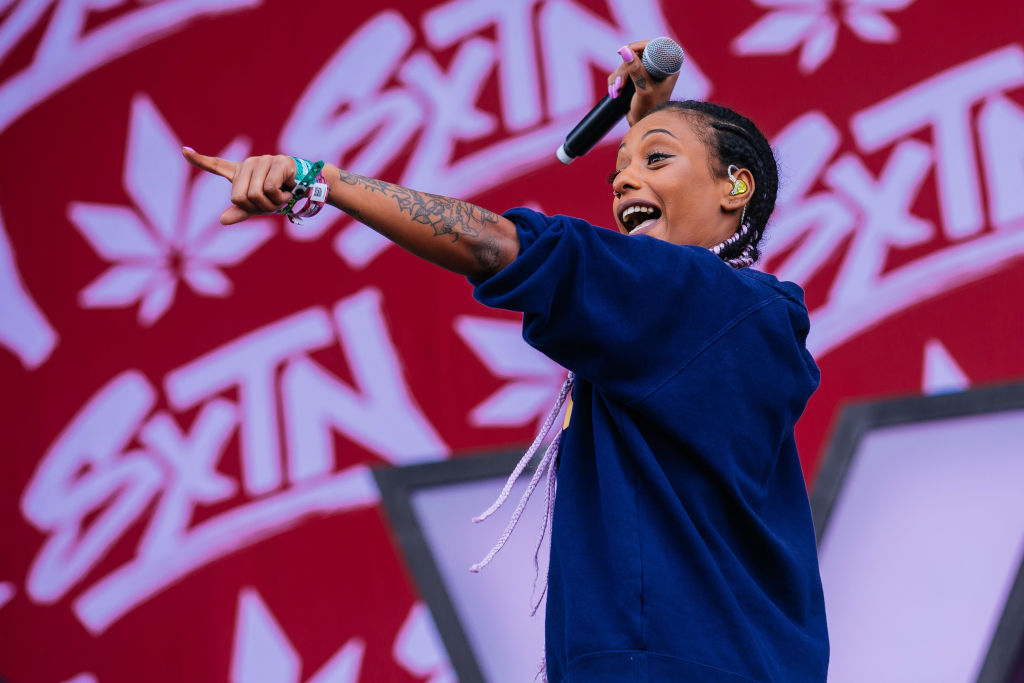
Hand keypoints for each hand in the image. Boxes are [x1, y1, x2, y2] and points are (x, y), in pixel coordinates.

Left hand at [182, 148, 296, 224]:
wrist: (306, 188)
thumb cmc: (279, 195)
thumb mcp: (258, 206)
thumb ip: (241, 212)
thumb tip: (222, 221)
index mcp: (240, 173)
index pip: (216, 164)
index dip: (199, 159)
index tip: (184, 151)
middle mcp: (248, 164)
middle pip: (238, 197)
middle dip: (256, 208)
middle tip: (270, 204)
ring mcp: (262, 161)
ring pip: (255, 194)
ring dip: (271, 204)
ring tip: (280, 197)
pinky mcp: (277, 162)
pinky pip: (270, 189)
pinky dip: (280, 198)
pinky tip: (287, 192)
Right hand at [607, 40, 678, 125]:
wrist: (644, 128)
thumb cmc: (650, 111)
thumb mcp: (643, 89)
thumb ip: (635, 70)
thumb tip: (625, 50)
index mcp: (668, 67)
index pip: (652, 46)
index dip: (636, 46)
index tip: (622, 51)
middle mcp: (658, 68)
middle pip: (636, 55)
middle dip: (624, 69)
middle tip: (620, 85)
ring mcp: (647, 73)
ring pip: (626, 64)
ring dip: (618, 77)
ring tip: (617, 92)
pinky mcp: (636, 80)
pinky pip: (622, 73)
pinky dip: (615, 81)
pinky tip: (614, 92)